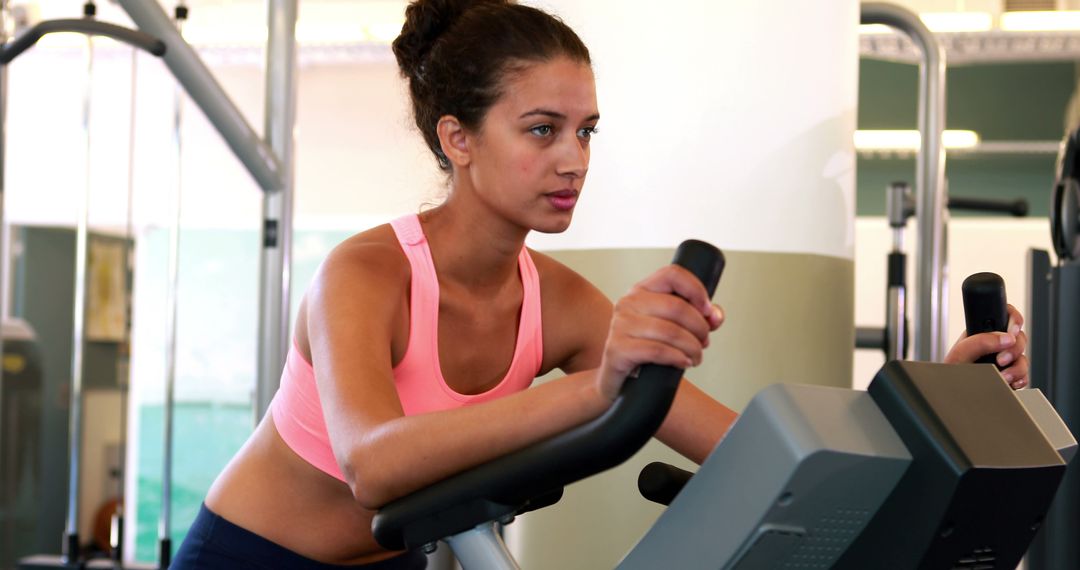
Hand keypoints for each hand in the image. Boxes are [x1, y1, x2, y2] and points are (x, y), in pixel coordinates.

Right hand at [596, 264, 723, 401]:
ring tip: (695, 357)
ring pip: (670, 331)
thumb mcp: (671, 327)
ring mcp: (620, 325)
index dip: (696, 290)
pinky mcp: (617, 349)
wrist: (618, 380)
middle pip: (676, 307)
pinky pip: (657, 350)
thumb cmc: (646, 350)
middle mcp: (628, 303)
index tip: (707, 310)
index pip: (673, 274)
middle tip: (704, 342)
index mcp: (642, 290)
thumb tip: (715, 316)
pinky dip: (677, 357)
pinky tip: (683, 362)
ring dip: (692, 347)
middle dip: (699, 327)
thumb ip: (697, 317)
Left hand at [944, 303, 1027, 389]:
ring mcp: (1004, 359)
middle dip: (1014, 349)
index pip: (1004, 315)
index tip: (1012, 331)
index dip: (1014, 319)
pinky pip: (1025, 374)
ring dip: (1017, 368)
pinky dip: (1020, 379)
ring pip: (1023, 358)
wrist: (952, 394)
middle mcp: (994, 343)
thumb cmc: (950, 373)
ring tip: (1003, 376)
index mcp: (982, 332)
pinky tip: (1010, 383)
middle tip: (1001, 360)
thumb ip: (980, 341)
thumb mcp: (960, 353)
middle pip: (1019, 338)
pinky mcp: (1010, 375)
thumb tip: (1005, 338)